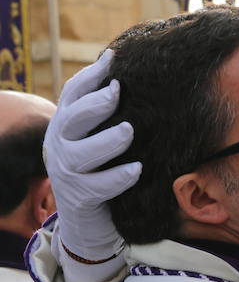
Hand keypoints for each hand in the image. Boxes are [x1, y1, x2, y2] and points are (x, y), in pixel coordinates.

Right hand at [44, 49, 141, 260]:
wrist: (88, 222)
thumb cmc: (99, 170)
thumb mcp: (98, 138)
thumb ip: (107, 112)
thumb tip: (127, 72)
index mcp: (66, 125)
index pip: (72, 95)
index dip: (90, 76)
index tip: (113, 59)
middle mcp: (61, 146)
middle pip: (72, 119)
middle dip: (95, 104)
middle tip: (118, 92)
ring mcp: (67, 173)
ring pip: (81, 154)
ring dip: (107, 141)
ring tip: (129, 131)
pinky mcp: (80, 198)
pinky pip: (96, 186)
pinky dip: (116, 178)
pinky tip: (135, 170)